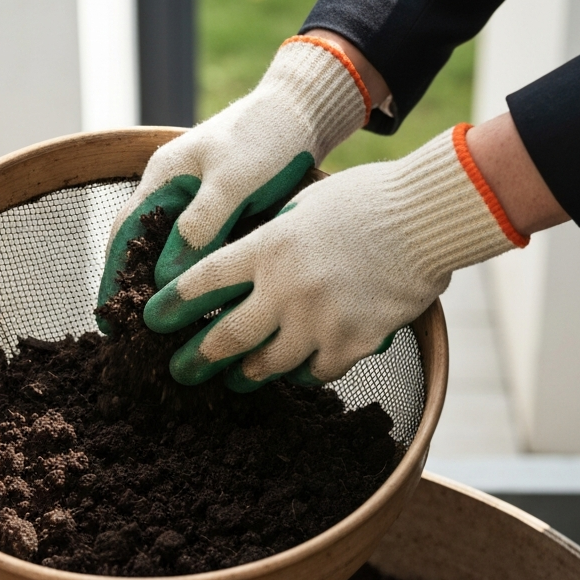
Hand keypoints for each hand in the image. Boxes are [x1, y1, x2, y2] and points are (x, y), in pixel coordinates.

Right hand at [97, 35, 371, 319]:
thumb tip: (167, 279)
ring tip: (162, 337)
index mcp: (162, 179)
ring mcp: (197, 210)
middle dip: (134, 294)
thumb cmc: (267, 137)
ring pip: (170, 260)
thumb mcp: (232, 179)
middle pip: (141, 252)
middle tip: (132, 340)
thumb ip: (201, 225)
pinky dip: (195, 286)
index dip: (112, 278)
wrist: (305, 113)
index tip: (109, 318)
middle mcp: (172, 197)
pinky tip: (202, 316)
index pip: (123, 236)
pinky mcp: (223, 221)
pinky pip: (200, 260)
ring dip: (165, 294)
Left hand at [144, 124, 529, 390]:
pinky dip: (305, 373)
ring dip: (248, 373)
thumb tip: (236, 265)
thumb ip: (267, 238)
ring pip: (267, 364)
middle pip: (226, 337)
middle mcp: (284, 289)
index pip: (202, 282)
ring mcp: (317, 321)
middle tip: (181, 371)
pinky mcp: (350, 344)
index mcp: (266, 248)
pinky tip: (300, 371)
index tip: (154, 320)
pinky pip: (315, 372)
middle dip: (197, 358)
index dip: (173, 305)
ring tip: (238, 378)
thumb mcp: (301, 205)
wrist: (426, 219)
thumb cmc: (365, 202)